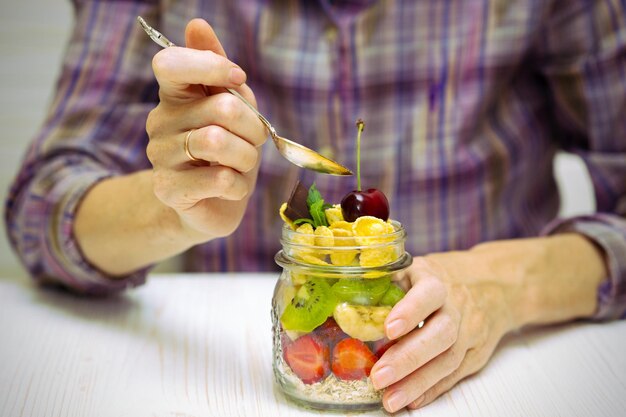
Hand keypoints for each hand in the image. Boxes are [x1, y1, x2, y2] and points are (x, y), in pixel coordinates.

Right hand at [146, 19, 266, 240]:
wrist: (214, 204)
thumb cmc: (229, 151)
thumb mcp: (234, 106)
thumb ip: (220, 70)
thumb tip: (197, 24)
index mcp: (174, 95)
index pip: (171, 64)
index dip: (210, 66)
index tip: (238, 78)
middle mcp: (160, 121)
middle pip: (222, 108)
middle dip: (254, 128)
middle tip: (253, 142)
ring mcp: (160, 156)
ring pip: (218, 142)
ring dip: (247, 157)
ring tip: (241, 165)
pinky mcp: (168, 190)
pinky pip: (218, 179)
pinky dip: (237, 186)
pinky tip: (231, 187)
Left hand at [370, 253, 516, 411]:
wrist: (494, 284)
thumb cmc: (443, 276)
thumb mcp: (417, 267)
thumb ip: (387, 281)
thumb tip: (343, 302)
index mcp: (438, 279)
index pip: (429, 293)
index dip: (410, 310)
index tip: (388, 328)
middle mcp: (458, 306)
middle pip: (440, 333)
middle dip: (408, 358)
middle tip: (379, 376)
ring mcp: (470, 331)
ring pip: (448, 359)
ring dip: (418, 382)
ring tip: (390, 399)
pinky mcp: (476, 353)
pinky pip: (455, 374)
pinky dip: (433, 389)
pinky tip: (412, 400)